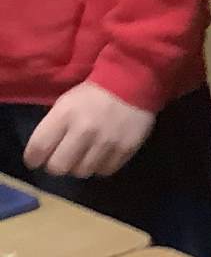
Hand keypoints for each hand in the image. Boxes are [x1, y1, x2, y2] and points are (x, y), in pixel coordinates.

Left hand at [22, 82, 154, 178]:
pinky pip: (105, 170)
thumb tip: (46, 150)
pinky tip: (100, 157)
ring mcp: (106, 142)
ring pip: (82, 172)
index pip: (40, 146)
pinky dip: (99, 167)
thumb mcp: (65, 103)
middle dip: (56, 166)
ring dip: (79, 167)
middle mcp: (84, 131)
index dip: (33, 158)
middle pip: (59, 166)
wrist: (131, 85)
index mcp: (64, 115)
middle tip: (60, 161)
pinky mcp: (125, 150)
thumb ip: (54, 126)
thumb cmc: (92, 94)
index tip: (34, 161)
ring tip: (82, 158)